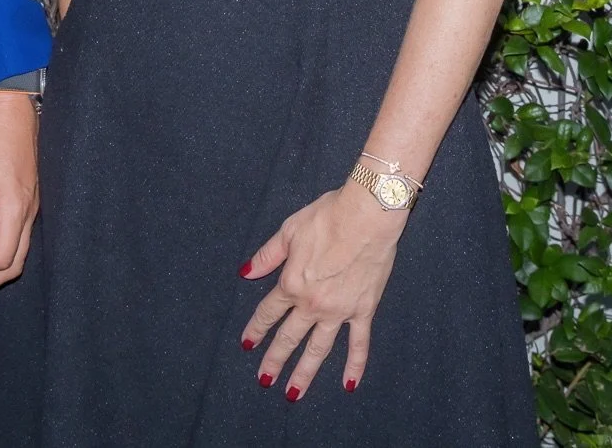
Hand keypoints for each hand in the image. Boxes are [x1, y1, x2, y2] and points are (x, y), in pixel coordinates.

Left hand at [239, 183, 404, 398]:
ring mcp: (339, 311)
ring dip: (305, 373)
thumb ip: (267, 256)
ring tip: (293, 394)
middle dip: (275, 359)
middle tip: (264, 379)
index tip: (247, 343)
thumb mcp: (288, 231)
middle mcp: (313, 303)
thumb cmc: (326, 218)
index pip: (269, 311)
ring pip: (319, 349)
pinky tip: (349, 384)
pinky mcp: (363, 310)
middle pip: (289, 337)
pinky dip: (355, 365)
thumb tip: (246, 273)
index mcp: (292, 283)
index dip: (256, 328)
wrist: (366, 217)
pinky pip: (359, 344)